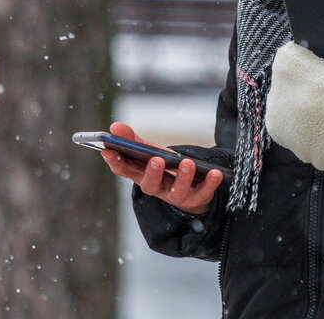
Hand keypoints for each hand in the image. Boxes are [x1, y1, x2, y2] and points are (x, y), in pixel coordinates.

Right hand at [101, 122, 222, 214]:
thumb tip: (114, 127)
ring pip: (178, 191)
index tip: (108, 150)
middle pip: (150, 185)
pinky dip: (210, 183)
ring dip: (182, 177)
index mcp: (142, 176)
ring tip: (187, 162)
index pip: (125, 171)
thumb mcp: (150, 152)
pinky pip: (203, 192)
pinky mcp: (197, 197)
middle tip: (156, 159)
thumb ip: (134, 140)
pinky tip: (215, 173)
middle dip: (153, 173)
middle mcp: (158, 188)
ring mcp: (177, 195)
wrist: (191, 188)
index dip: (116, 162)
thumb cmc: (166, 167)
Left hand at [265, 9, 323, 188]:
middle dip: (307, 74)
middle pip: (288, 71)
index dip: (311, 54)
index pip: (293, 48)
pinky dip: (297, 113)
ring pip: (285, 91)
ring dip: (301, 92)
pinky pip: (284, 112)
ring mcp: (275, 113)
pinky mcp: (277, 132)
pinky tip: (319, 117)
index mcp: (293, 67)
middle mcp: (277, 90)